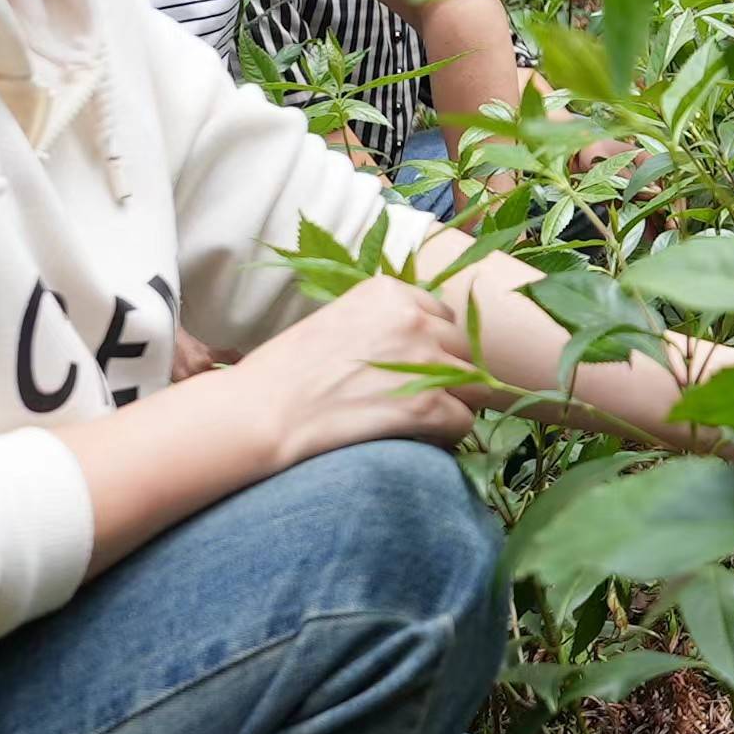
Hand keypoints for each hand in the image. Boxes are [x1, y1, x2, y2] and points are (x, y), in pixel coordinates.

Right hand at [230, 277, 484, 465]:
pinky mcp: (427, 405)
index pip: (442, 316)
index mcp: (389, 292)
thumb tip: (417, 347)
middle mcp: (413, 318)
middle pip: (462, 349)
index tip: (413, 369)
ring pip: (473, 384)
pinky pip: (464, 420)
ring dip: (453, 404)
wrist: (260, 411)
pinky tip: (422, 441)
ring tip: (422, 422)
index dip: (432, 346)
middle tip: (416, 399)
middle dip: (447, 375)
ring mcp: (423, 360)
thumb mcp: (336, 322)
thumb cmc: (284, 372)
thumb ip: (382, 325)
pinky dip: (448, 435)